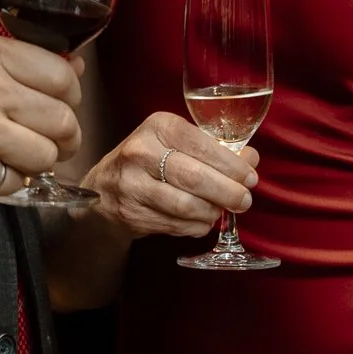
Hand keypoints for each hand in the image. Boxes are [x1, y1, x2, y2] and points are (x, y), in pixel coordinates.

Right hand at [0, 34, 82, 198]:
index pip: (60, 75)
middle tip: (58, 139)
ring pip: (46, 155)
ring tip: (25, 156)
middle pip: (61, 119)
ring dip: (41, 161)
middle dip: (67, 135)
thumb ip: (18, 58)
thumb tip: (75, 68)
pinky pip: (16, 181)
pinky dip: (11, 180)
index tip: (65, 102)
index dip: (71, 93)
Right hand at [81, 112, 258, 237]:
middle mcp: (141, 152)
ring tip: (221, 210)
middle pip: (196, 178)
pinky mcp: (130, 213)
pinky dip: (195, 226)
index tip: (250, 177)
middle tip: (245, 200)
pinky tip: (201, 221)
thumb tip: (251, 159)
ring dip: (212, 212)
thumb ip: (213, 149)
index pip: (202, 145)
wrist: (101, 189)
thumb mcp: (175, 142)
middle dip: (228, 192)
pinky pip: (175, 225)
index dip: (232, 165)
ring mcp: (132, 185)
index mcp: (157, 126)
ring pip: (186, 205)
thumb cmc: (148, 161)